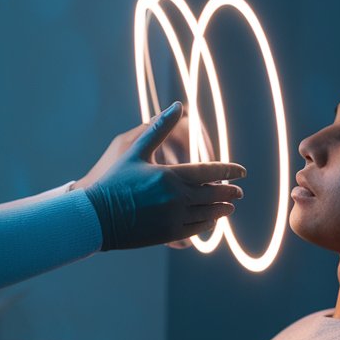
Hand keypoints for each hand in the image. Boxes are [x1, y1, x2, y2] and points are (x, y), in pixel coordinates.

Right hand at [81, 102, 246, 250]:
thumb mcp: (136, 150)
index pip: (211, 172)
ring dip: (223, 208)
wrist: (96, 216)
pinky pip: (197, 228)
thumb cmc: (114, 180)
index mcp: (171, 175)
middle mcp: (176, 197)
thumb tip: (178, 105)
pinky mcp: (170, 234)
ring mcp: (174, 218)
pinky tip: (211, 219)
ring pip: (210, 213)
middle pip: (215, 194)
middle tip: (240, 191)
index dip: (230, 171)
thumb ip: (160, 128)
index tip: (242, 172)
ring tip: (230, 205)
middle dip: (231, 192)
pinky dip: (208, 223)